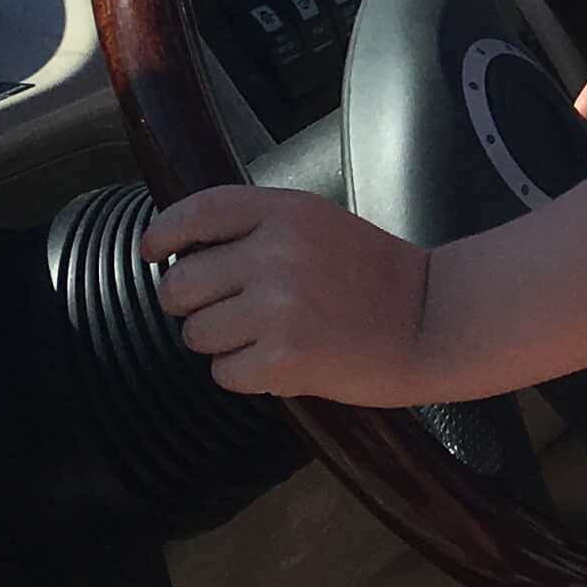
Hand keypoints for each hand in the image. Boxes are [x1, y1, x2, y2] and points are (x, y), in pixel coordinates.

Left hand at [142, 185, 442, 404]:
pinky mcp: (282, 358)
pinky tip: (282, 362)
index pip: (196, 214)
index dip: (163, 235)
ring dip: (221, 344)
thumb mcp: (321, 224)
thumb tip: (185, 251)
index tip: (153, 253)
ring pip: (196, 334)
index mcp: (284, 211)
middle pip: (180, 284)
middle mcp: (274, 253)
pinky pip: (223, 373)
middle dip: (192, 305)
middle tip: (229, 312)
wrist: (433, 320)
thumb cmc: (378, 278)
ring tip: (268, 337)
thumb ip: (260, 228)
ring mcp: (277, 307)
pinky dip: (245, 375)